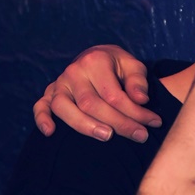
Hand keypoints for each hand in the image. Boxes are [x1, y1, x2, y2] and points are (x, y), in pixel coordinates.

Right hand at [33, 47, 159, 142]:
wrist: (96, 58)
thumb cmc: (118, 66)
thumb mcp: (133, 66)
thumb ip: (138, 81)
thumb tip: (141, 100)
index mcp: (95, 61)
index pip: (114, 94)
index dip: (134, 112)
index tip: (153, 123)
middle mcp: (73, 72)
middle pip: (91, 104)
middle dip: (118, 123)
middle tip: (140, 136)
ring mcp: (59, 83)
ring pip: (64, 108)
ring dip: (84, 125)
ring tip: (107, 136)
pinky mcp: (49, 94)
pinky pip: (40, 107)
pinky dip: (42, 119)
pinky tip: (51, 133)